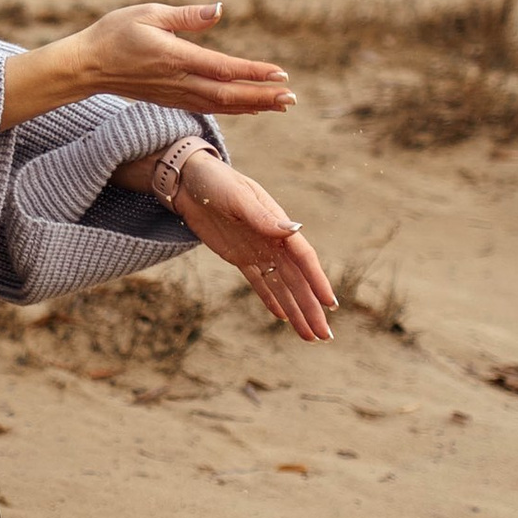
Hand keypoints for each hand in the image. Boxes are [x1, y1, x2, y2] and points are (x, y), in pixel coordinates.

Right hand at [4, 2, 291, 128]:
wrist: (86, 66)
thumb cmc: (114, 34)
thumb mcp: (148, 13)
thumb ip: (186, 16)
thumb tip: (219, 9)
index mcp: (176, 58)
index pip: (223, 68)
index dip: (254, 73)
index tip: (280, 74)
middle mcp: (180, 81)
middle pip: (229, 94)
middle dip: (262, 97)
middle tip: (292, 98)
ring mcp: (176, 94)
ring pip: (222, 104)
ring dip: (253, 105)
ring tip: (280, 105)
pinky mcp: (172, 99)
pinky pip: (209, 107)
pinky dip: (233, 108)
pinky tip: (248, 107)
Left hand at [168, 153, 335, 343]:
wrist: (187, 181)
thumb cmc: (216, 182)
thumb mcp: (238, 197)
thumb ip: (263, 217)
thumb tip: (294, 229)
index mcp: (278, 224)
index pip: (303, 258)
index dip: (317, 281)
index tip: (330, 304)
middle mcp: (273, 241)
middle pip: (297, 280)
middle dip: (312, 308)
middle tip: (325, 336)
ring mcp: (257, 251)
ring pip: (282, 287)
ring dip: (297, 311)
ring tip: (310, 336)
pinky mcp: (239, 258)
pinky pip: (260, 284)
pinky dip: (272, 301)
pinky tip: (284, 318)